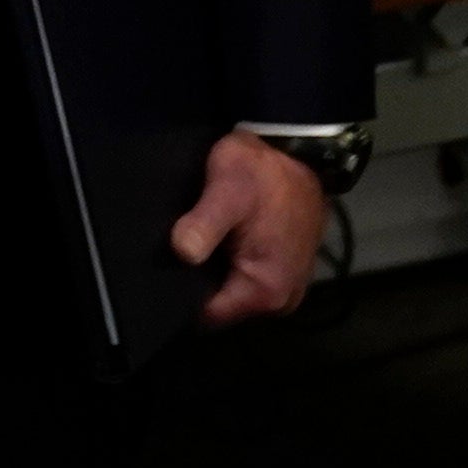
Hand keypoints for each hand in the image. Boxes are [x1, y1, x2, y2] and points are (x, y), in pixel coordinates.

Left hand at [169, 134, 331, 327]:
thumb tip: (181, 254)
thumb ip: (203, 226)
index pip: (208, 316)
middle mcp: (281, 302)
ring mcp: (287, 289)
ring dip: (217, 271)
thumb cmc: (261, 171)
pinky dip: (234, 263)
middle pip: (222, 306)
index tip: (169, 268)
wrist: (298, 150)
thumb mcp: (226, 191)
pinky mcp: (287, 273)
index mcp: (266, 293)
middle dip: (202, 281)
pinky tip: (222, 240)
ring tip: (204, 240)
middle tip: (188, 246)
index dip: (185, 293)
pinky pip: (248, 280)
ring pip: (234, 292)